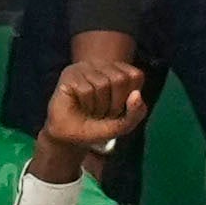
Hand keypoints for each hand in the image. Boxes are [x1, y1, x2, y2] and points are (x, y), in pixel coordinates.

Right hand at [36, 48, 152, 173]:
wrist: (68, 138)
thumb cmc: (96, 127)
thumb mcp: (122, 125)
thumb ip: (136, 113)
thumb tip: (137, 94)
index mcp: (119, 71)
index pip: (135, 76)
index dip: (130, 99)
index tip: (118, 110)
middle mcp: (102, 66)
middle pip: (120, 79)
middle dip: (114, 105)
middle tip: (103, 114)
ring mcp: (85, 68)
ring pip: (102, 84)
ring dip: (99, 107)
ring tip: (91, 111)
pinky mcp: (69, 74)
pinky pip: (86, 90)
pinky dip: (86, 105)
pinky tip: (80, 107)